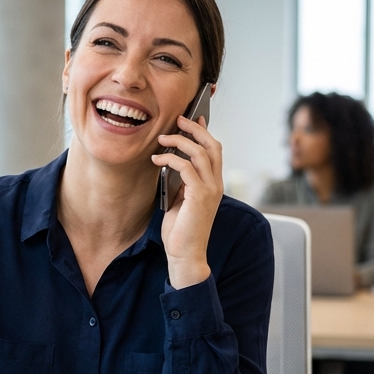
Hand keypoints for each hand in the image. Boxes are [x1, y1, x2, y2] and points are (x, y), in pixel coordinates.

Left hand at [151, 114, 222, 288]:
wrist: (186, 254)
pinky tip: (157, 159)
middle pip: (212, 146)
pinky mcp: (200, 196)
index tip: (194, 119)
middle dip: (195, 129)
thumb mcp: (181, 200)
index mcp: (213, 184)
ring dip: (179, 141)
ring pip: (200, 153)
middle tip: (178, 119)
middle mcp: (216, 184)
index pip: (214, 151)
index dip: (205, 133)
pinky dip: (170, 159)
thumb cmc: (181, 230)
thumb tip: (171, 163)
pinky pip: (186, 168)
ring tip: (162, 138)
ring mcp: (210, 189)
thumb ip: (182, 182)